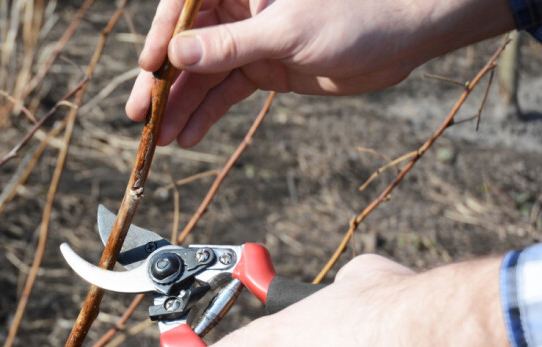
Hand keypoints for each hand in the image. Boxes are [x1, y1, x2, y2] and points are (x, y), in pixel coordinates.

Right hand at [127, 0, 514, 146]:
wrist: (400, 38)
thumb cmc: (353, 15)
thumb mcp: (286, 32)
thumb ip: (230, 45)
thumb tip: (177, 54)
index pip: (185, 6)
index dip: (162, 37)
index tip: (148, 68)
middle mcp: (238, 9)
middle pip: (187, 46)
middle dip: (163, 82)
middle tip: (141, 115)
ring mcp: (248, 40)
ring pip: (203, 75)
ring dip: (181, 106)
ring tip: (160, 138)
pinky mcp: (262, 67)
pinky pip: (225, 92)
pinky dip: (207, 115)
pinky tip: (188, 136)